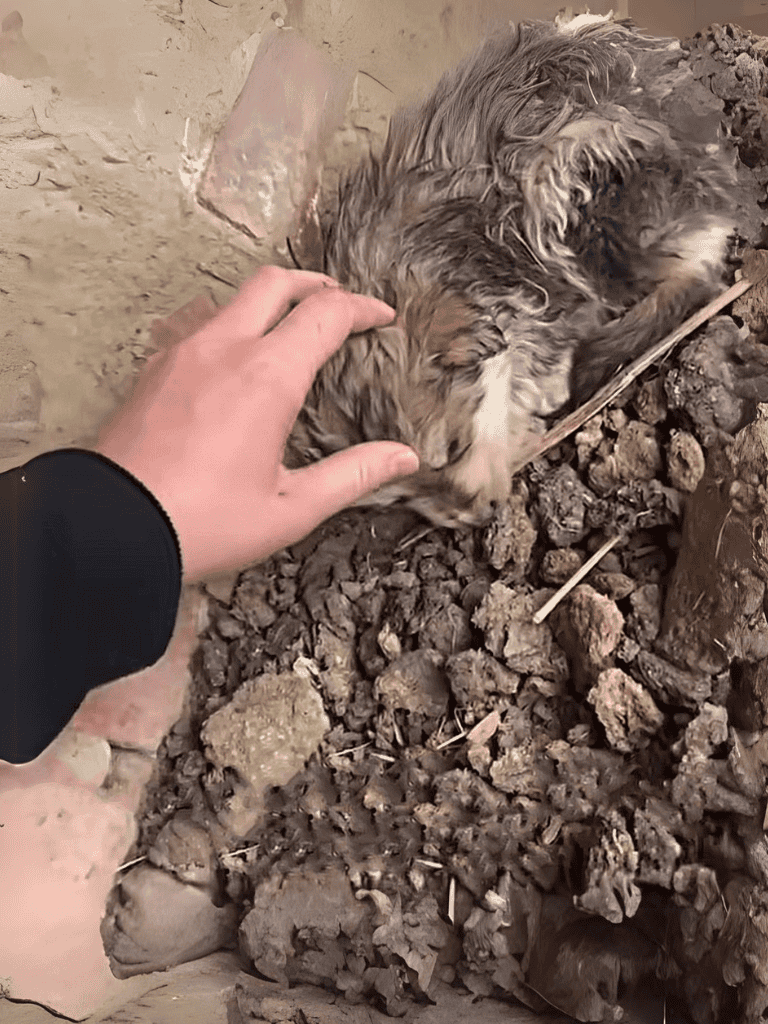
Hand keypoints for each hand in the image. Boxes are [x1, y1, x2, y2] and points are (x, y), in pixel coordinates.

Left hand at [95, 266, 419, 580]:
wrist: (111, 531)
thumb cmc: (202, 525)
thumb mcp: (291, 509)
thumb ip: (353, 476)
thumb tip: (402, 457)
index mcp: (267, 377)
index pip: (326, 314)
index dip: (362, 308)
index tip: (381, 318)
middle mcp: (223, 350)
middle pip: (275, 283)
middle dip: (315, 284)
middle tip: (338, 304)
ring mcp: (181, 354)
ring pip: (233, 300)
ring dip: (269, 303)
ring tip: (290, 331)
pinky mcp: (153, 371)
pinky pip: (201, 328)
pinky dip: (232, 327)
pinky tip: (237, 363)